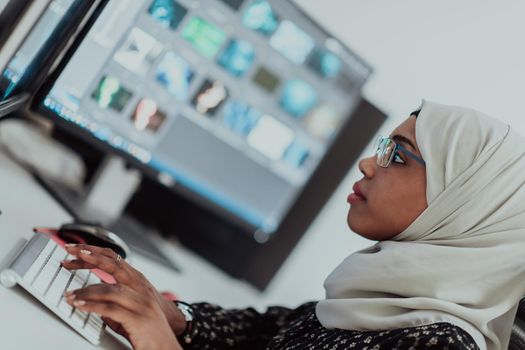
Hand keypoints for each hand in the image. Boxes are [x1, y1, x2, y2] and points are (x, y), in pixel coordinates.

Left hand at [61, 244, 183, 349]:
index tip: (77, 251)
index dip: (95, 253)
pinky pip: (111, 309)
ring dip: (85, 291)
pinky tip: (80, 305)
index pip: (115, 259)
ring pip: (109, 289)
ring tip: (70, 295)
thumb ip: (113, 302)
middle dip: (89, 257)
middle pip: (113, 264)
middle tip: (68, 257)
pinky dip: (92, 306)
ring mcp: (140, 302)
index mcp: (139, 281)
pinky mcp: (137, 318)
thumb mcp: (130, 309)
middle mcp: (141, 287)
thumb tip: (93, 301)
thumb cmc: (149, 328)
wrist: (167, 346)